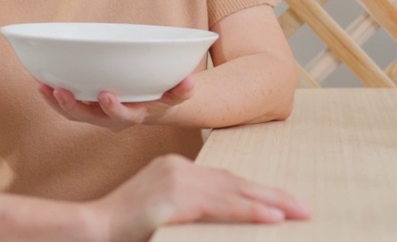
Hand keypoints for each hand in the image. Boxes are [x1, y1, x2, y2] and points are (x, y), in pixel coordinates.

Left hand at [38, 77, 194, 131]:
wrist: (154, 105)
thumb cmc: (162, 96)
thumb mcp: (175, 94)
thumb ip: (182, 90)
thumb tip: (190, 82)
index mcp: (133, 116)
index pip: (122, 117)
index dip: (114, 108)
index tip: (106, 94)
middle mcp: (111, 120)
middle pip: (89, 117)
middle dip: (74, 106)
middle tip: (62, 91)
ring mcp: (97, 115)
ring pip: (74, 113)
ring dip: (57, 101)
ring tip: (43, 86)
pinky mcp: (86, 107)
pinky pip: (66, 106)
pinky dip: (53, 96)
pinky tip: (40, 82)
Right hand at [91, 154, 309, 240]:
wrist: (92, 229)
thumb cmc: (123, 228)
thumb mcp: (163, 214)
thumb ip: (191, 211)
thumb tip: (224, 221)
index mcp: (174, 168)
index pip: (225, 179)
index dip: (256, 191)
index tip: (283, 203)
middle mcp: (177, 166)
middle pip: (234, 181)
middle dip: (272, 195)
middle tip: (304, 207)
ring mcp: (175, 179)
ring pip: (233, 192)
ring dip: (270, 203)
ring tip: (298, 212)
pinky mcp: (174, 197)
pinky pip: (221, 206)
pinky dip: (249, 211)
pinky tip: (272, 218)